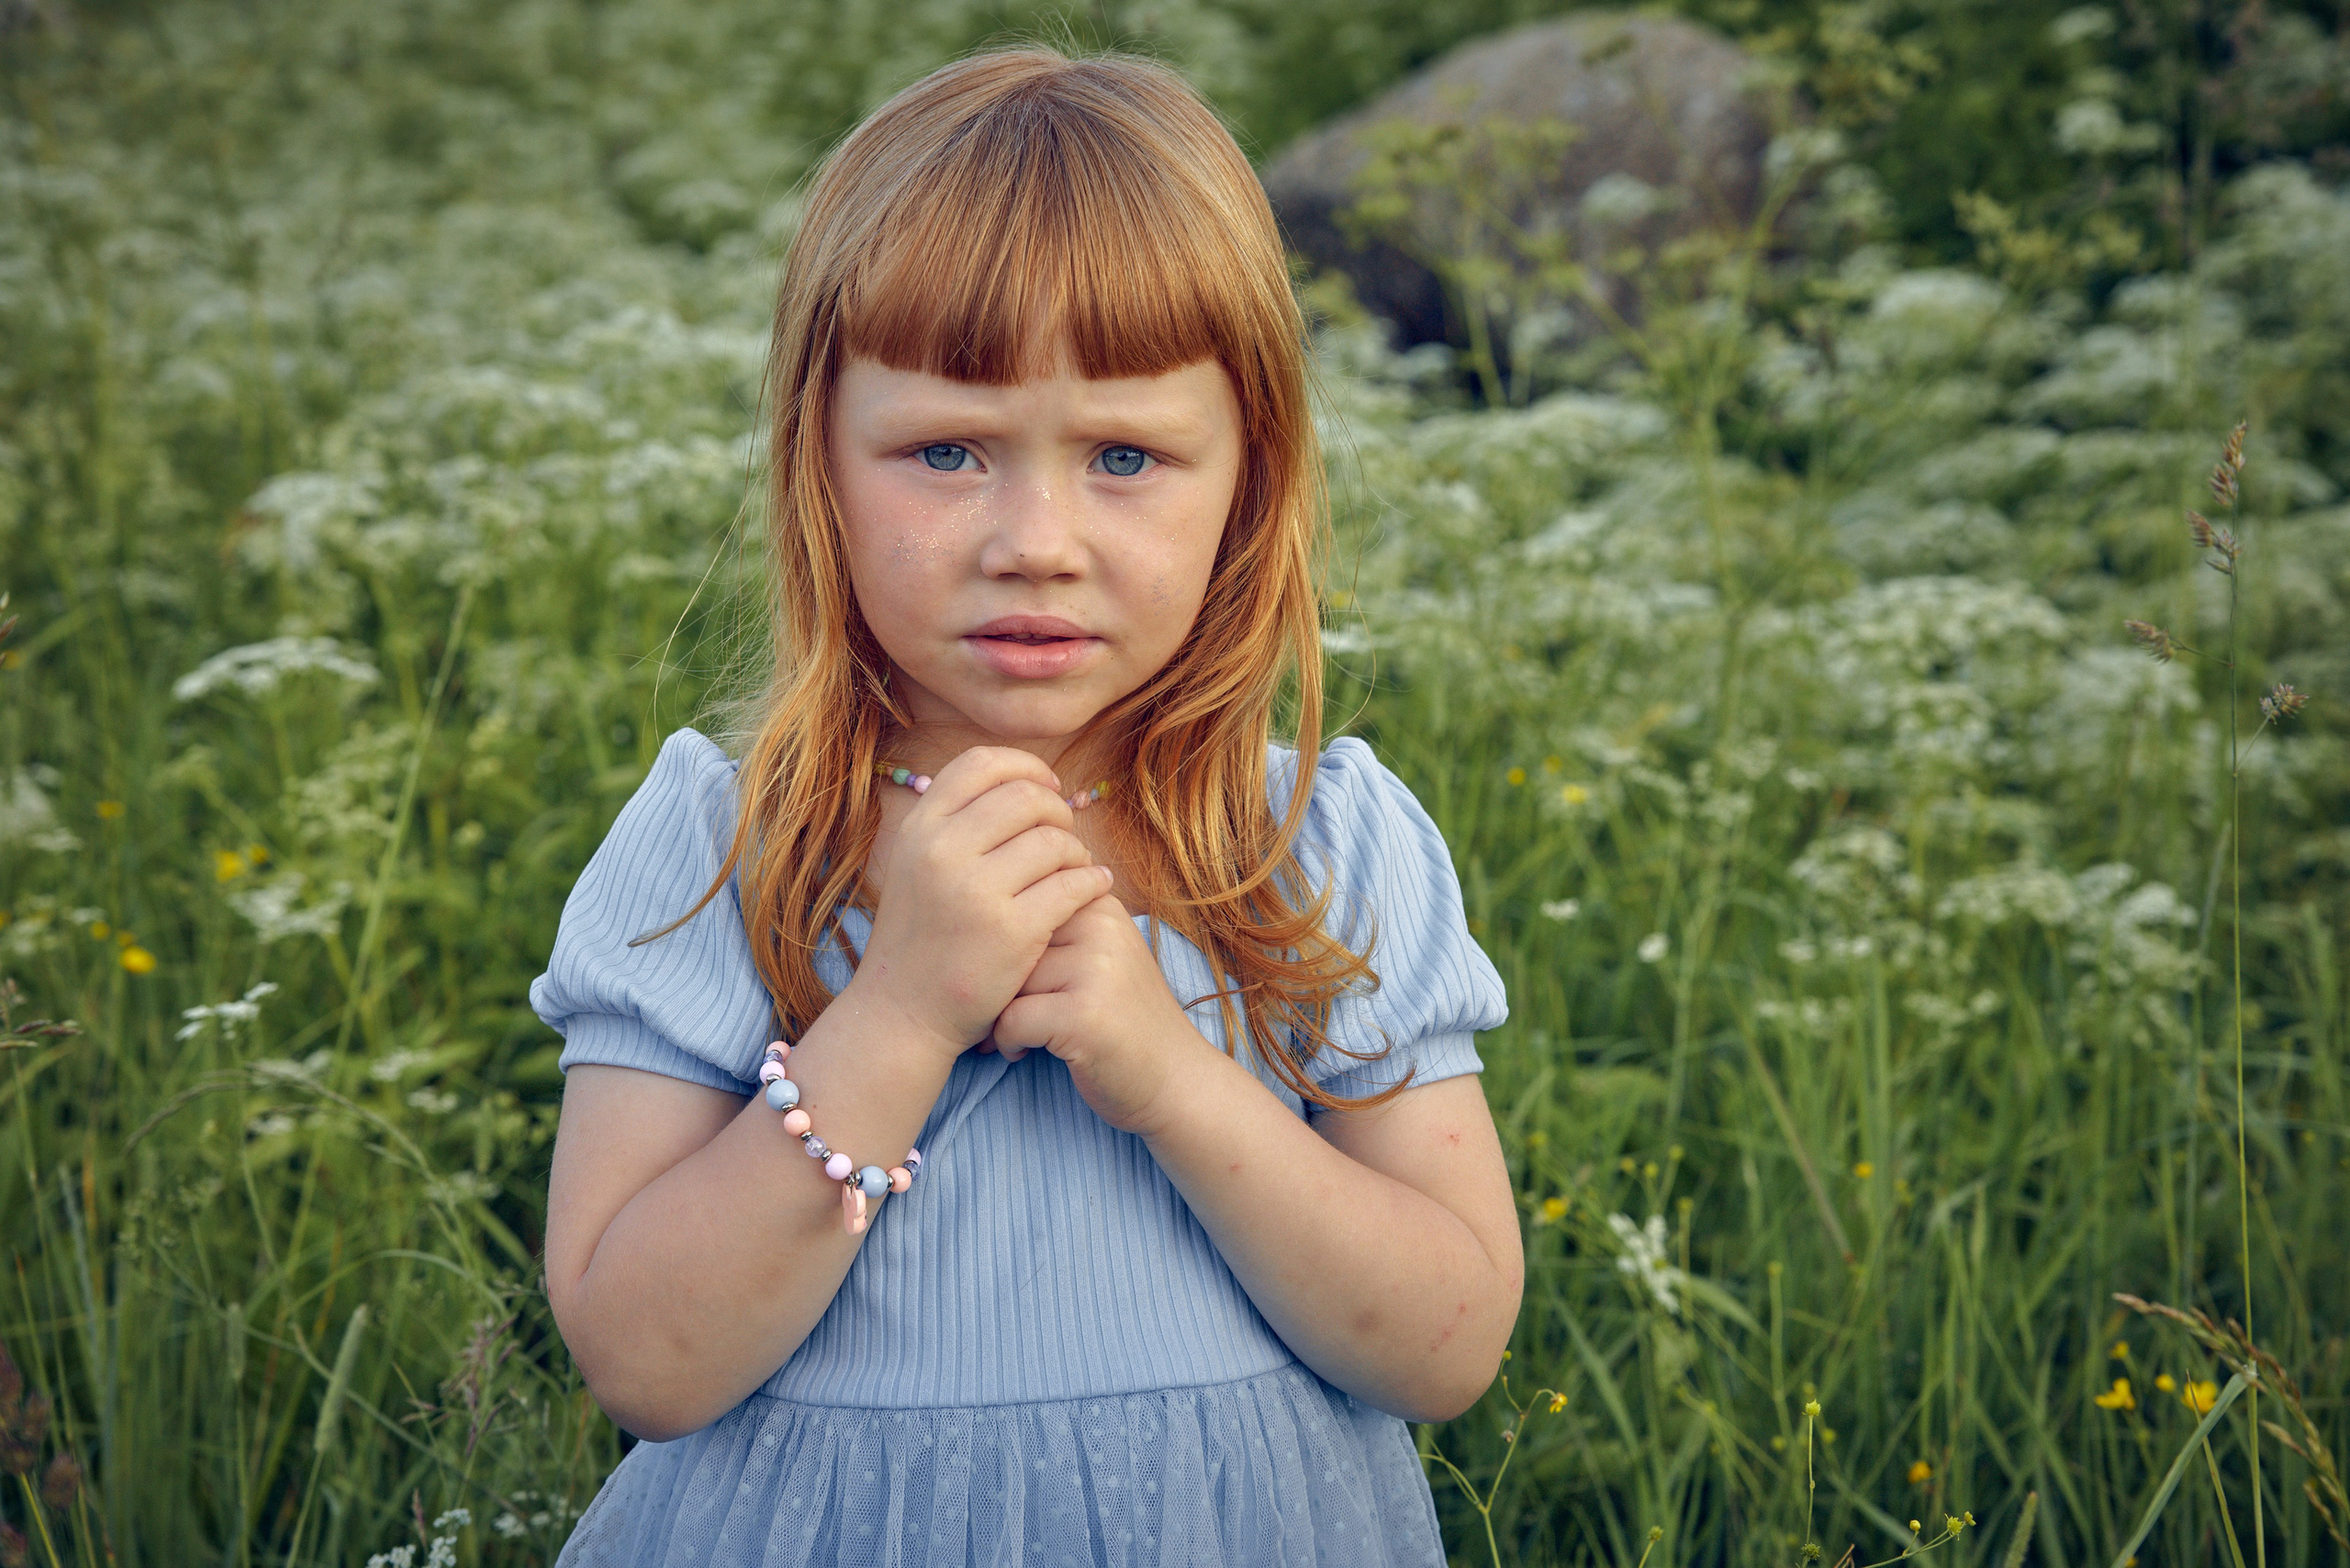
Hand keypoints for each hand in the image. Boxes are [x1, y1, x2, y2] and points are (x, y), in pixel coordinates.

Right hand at [848, 747, 1114, 1059]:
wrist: (903, 1014)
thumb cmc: (921, 937)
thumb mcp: (916, 866)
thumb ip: (955, 824)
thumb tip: (1024, 783)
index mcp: (920, 829)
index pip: (981, 763)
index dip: (1024, 766)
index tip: (1046, 786)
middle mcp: (942, 852)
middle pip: (1026, 796)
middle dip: (1057, 810)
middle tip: (1064, 836)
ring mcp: (977, 892)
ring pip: (1055, 840)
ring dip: (1077, 851)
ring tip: (1077, 868)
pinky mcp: (1012, 931)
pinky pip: (1073, 885)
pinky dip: (1092, 881)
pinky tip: (1094, 887)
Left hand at [990, 894, 1208, 1134]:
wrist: (1176, 1080)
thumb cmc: (1125, 1022)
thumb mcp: (1102, 960)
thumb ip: (1058, 932)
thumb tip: (981, 916)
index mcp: (1101, 909)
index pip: (1023, 909)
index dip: (1005, 951)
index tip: (1011, 982)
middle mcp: (1102, 929)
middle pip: (1011, 944)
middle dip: (996, 984)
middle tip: (997, 1015)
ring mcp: (1095, 970)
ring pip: (1007, 981)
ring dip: (997, 1015)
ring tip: (1014, 1036)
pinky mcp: (1083, 1015)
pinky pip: (1012, 1019)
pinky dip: (1007, 1042)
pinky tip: (1022, 1052)